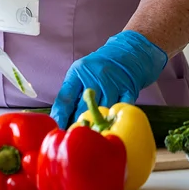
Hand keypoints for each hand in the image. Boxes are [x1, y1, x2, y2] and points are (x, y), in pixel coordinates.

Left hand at [50, 31, 167, 127]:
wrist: (131, 51)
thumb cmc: (102, 65)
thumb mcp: (83, 72)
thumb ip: (72, 92)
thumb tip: (60, 119)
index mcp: (80, 71)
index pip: (66, 98)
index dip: (60, 117)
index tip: (57, 130)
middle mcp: (96, 75)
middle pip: (84, 108)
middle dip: (79, 124)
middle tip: (75, 137)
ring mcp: (113, 82)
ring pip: (102, 111)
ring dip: (97, 125)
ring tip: (93, 135)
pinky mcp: (129, 88)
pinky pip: (120, 109)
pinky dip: (115, 118)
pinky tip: (112, 125)